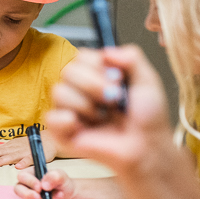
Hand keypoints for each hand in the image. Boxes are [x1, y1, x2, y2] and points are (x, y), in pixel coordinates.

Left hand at [0, 133, 56, 168]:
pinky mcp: (35, 155)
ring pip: (13, 156)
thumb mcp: (11, 144)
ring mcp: (25, 152)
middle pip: (2, 152)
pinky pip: (29, 160)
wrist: (48, 140)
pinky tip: (17, 167)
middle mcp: (15, 148)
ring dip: (3, 159)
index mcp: (9, 146)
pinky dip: (23, 163)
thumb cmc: (27, 144)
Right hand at [15, 168, 76, 198]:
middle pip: (18, 190)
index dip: (29, 182)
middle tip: (38, 197)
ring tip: (59, 196)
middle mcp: (27, 185)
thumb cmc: (63, 183)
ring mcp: (30, 197)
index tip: (40, 187)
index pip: (22, 176)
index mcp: (31, 174)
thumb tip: (44, 185)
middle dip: (27, 194)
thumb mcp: (62, 176)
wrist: (70, 197)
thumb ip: (54, 176)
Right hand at [45, 46, 172, 174]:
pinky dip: (68, 121)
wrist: (147, 148)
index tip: (117, 79)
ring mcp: (68, 110)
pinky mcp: (61, 131)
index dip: (96, 66)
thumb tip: (107, 51)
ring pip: (59, 92)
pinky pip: (51, 117)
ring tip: (102, 118)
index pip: (80, 56)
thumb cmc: (147, 119)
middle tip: (114, 100)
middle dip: (93, 85)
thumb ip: (132, 57)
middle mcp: (78, 89)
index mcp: (94, 75)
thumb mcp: (147, 81)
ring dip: (87, 106)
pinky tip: (84, 127)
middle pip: (67, 71)